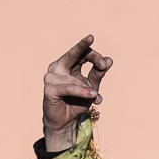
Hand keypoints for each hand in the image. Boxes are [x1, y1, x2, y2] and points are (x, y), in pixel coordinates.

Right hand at [42, 35, 112, 153]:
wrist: (65, 121)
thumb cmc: (77, 101)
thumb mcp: (91, 87)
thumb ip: (98, 74)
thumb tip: (109, 60)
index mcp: (67, 64)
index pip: (81, 53)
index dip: (93, 56)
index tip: (105, 64)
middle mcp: (57, 67)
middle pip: (72, 54)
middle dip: (83, 47)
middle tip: (90, 37)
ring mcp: (51, 78)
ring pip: (74, 78)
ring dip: (87, 87)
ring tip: (96, 94)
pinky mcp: (49, 90)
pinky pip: (68, 89)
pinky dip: (81, 91)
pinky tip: (93, 94)